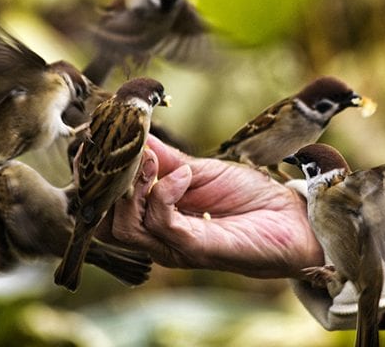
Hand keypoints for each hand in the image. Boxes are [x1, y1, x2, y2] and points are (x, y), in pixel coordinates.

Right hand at [111, 136, 324, 278]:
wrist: (292, 219)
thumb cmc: (249, 196)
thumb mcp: (200, 170)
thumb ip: (165, 159)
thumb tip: (134, 135)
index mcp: (156, 217)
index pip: (105, 207)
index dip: (92, 178)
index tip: (92, 144)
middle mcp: (158, 236)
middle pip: (104, 222)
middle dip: (105, 185)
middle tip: (121, 151)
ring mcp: (174, 246)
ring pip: (125, 227)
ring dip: (133, 187)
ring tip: (154, 161)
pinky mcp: (195, 249)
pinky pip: (162, 223)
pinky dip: (165, 193)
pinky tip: (183, 175)